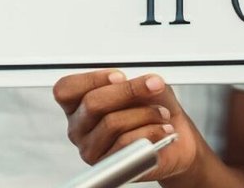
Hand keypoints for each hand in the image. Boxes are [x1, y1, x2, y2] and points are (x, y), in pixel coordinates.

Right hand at [53, 70, 199, 180]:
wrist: (177, 142)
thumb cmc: (156, 110)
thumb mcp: (146, 87)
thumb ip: (137, 82)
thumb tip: (139, 82)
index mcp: (79, 104)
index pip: (67, 89)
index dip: (93, 79)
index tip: (121, 76)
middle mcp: (79, 127)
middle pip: (92, 103)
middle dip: (129, 90)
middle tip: (155, 85)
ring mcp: (90, 148)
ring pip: (111, 123)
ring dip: (145, 113)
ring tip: (162, 113)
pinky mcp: (107, 166)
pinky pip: (125, 143)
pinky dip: (150, 132)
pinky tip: (162, 129)